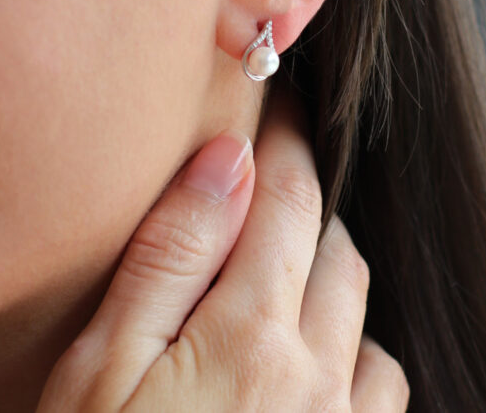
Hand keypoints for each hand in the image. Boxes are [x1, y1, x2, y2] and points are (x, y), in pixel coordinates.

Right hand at [36, 90, 408, 410]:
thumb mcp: (106, 364)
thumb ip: (172, 254)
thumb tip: (226, 162)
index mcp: (251, 334)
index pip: (288, 199)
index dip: (286, 141)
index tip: (280, 104)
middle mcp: (317, 375)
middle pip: (335, 244)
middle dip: (307, 197)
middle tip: (271, 175)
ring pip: (364, 309)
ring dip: (330, 271)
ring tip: (282, 265)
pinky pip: (379, 381)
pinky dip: (352, 345)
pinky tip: (308, 353)